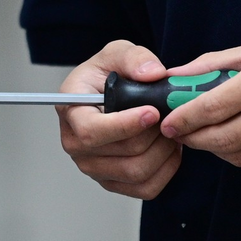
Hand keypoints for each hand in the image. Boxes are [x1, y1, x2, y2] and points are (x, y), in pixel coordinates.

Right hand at [57, 40, 182, 200]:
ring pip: (137, 172)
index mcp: (70, 112)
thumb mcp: (117, 52)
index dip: (125, 125)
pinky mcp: (112, 182)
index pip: (92, 132)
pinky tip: (169, 147)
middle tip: (171, 116)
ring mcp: (93, 167)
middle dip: (155, 134)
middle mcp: (75, 144)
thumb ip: (134, 58)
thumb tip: (152, 74)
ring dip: (164, 150)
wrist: (110, 94)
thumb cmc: (107, 75)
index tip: (152, 112)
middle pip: (123, 153)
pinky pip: (146, 187)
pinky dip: (166, 169)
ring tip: (171, 129)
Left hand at [157, 23, 240, 173]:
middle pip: (226, 138)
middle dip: (195, 139)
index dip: (185, 118)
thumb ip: (219, 62)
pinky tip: (237, 142)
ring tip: (207, 136)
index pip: (216, 106)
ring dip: (218, 150)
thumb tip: (178, 74)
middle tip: (181, 133)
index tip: (167, 121)